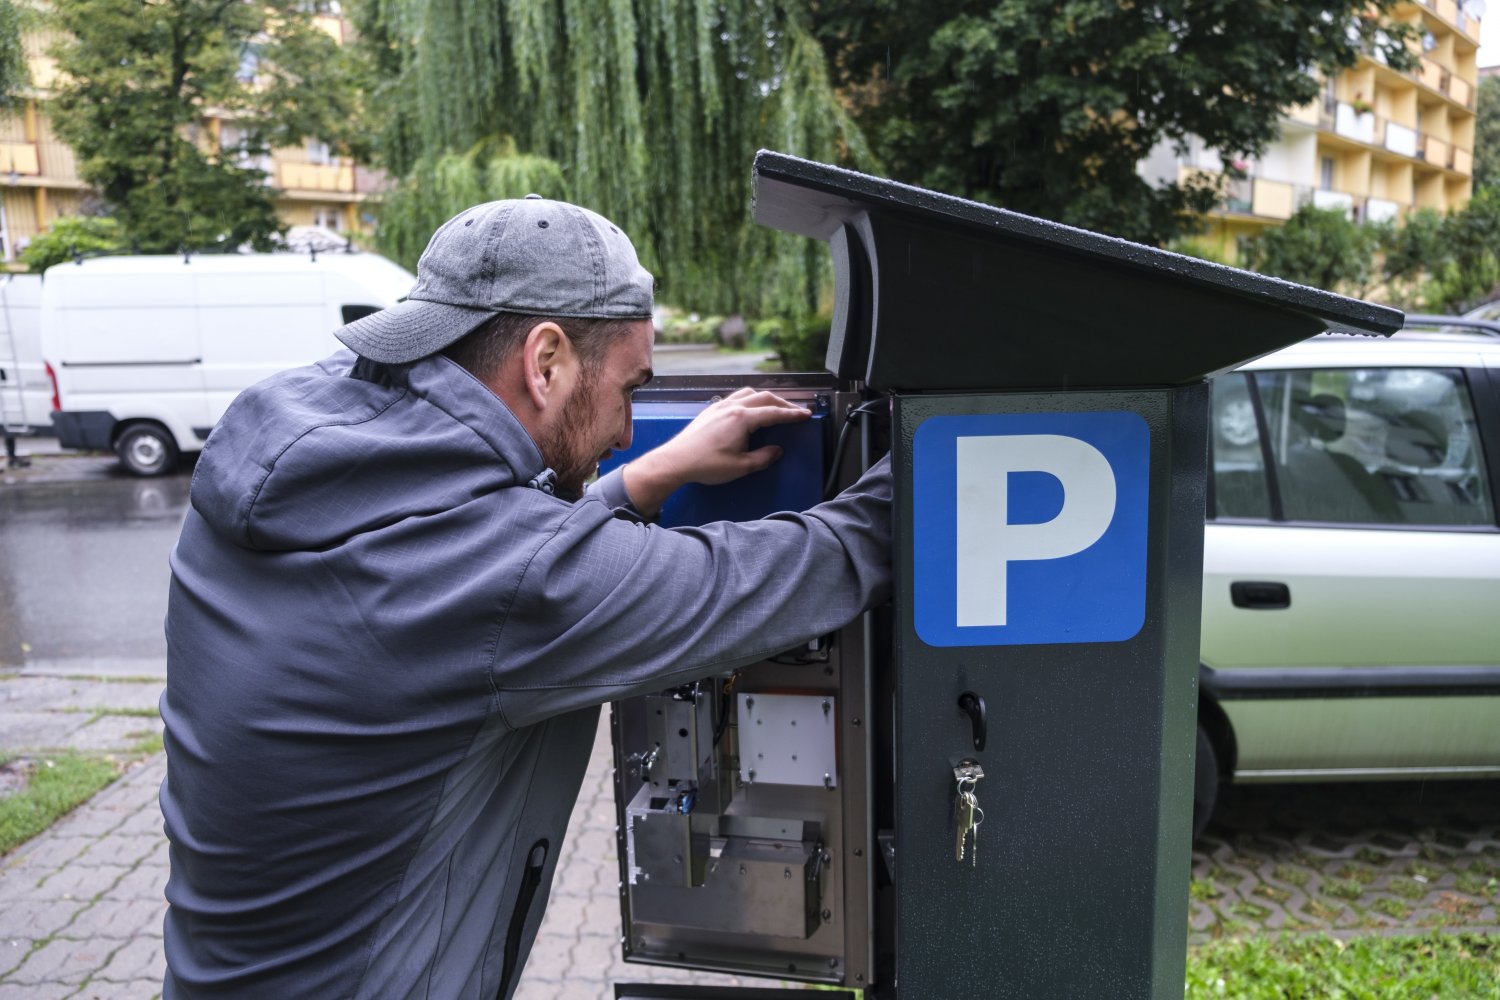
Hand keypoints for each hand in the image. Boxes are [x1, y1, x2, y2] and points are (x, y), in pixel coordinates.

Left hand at [622, 387, 810, 516]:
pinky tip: (750, 408)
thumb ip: (763, 458)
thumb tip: (776, 451)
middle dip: (783, 403)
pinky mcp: (711, 411)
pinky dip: (749, 399)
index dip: (792, 414)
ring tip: (775, 406)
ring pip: (749, 393)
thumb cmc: (705, 465)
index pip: (774, 412)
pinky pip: (735, 397)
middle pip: (764, 398)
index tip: (805, 414)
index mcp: (742, 419)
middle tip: (795, 411)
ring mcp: (720, 407)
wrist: (676, 461)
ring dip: (765, 398)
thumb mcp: (741, 467)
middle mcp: (732, 407)